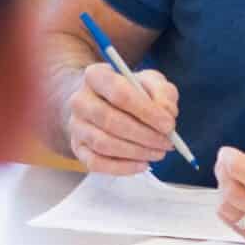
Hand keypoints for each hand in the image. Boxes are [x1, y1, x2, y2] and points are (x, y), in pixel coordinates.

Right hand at [65, 61, 179, 175]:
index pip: (119, 94)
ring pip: (103, 144)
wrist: (103, 102)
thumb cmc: (132, 91)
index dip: (147, 112)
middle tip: (167, 143)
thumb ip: (163, 93)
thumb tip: (167, 113)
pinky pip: (96, 163)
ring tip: (158, 152)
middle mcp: (79, 100)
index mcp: (96, 76)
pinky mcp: (77, 147)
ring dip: (136, 152)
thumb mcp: (151, 82)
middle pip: (110, 121)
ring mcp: (76, 125)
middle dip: (144, 135)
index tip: (169, 125)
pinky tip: (143, 164)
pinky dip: (122, 168)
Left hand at [213, 144, 244, 244]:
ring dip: (225, 191)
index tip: (226, 153)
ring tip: (234, 178)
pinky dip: (231, 207)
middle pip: (237, 196)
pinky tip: (240, 196)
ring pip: (231, 213)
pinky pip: (236, 225)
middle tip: (226, 162)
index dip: (233, 163)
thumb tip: (240, 162)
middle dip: (224, 174)